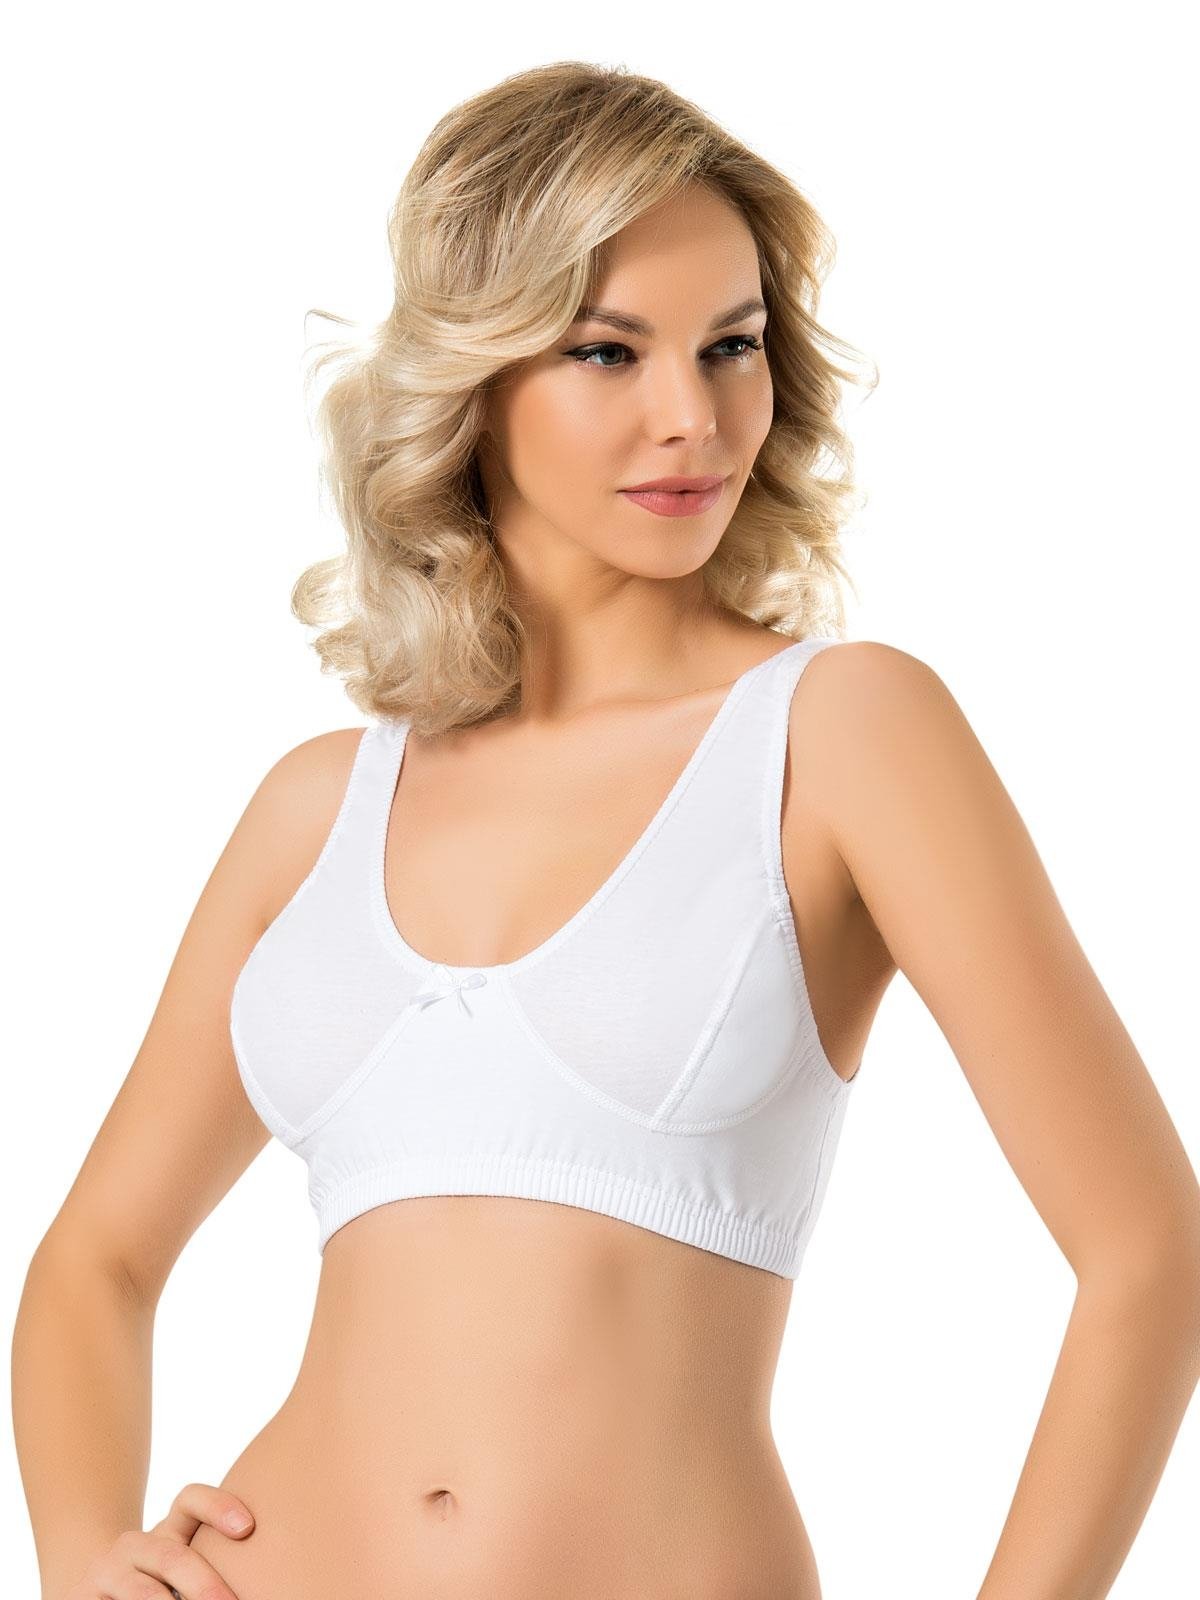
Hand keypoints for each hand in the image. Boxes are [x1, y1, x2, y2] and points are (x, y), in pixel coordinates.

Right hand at [64, 1481, 254, 1598]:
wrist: (90, 1592)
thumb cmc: (156, 1585)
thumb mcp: (180, 1567)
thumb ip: (209, 1566)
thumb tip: (257, 1583)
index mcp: (166, 1531)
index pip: (191, 1501)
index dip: (219, 1507)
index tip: (248, 1528)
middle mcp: (133, 1545)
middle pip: (173, 1557)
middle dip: (204, 1585)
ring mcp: (104, 1573)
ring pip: (140, 1591)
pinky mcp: (80, 1598)